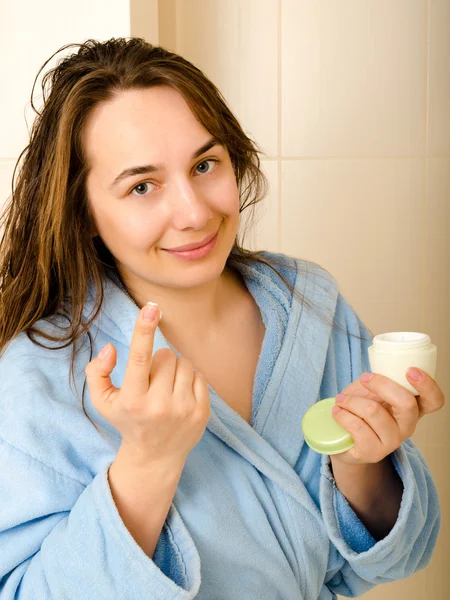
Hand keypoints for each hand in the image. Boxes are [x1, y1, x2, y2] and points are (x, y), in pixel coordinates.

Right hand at [85, 303, 210, 466]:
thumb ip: (97, 372)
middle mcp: (159, 406)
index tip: (151, 308)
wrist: (155, 457)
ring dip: (174, 370)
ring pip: (184, 362)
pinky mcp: (202, 412)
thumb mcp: (103, 401)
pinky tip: (180, 396)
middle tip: (152, 383)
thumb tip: (111, 348)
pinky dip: (189, 380)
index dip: (144, 330)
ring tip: (166, 389)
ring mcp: (183, 410)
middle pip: (165, 355)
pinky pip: (199, 374)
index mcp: (132, 400)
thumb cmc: (127, 420)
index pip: (139, 358)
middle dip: (158, 362)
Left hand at [331, 368, 444, 465]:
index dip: (427, 385)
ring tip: (340, 399)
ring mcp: (391, 441)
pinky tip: (337, 412)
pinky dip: (343, 414)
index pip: (434, 401)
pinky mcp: (373, 452)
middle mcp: (407, 426)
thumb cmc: (361, 411)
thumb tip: (377, 373)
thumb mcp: (372, 392)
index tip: (410, 370)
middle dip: (382, 385)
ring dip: (352, 401)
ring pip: (375, 412)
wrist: (343, 440)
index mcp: (413, 409)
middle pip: (407, 404)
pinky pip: (358, 427)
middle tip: (365, 378)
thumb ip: (380, 383)